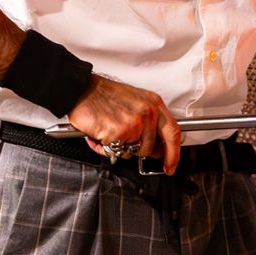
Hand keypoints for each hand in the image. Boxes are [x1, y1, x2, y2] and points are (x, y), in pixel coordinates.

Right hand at [67, 75, 182, 173]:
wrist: (82, 89)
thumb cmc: (104, 95)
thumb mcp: (136, 102)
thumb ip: (150, 123)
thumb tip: (156, 148)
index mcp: (153, 103)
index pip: (173, 132)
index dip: (173, 153)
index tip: (170, 165)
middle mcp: (147, 112)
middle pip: (149, 148)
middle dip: (134, 150)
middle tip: (121, 140)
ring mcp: (134, 122)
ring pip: (131, 152)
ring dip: (117, 148)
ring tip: (108, 132)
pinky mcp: (119, 132)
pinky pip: (114, 152)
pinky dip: (104, 148)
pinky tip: (99, 134)